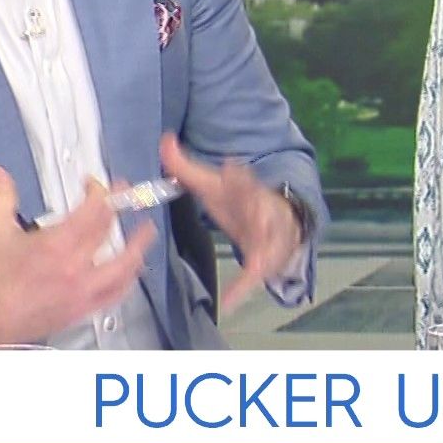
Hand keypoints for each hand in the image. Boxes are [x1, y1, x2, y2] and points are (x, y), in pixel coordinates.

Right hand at [0, 163, 156, 347]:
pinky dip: (128, 279)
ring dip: (139, 246)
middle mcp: (75, 269)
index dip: (101, 191)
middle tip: (125, 199)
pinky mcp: (83, 310)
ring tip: (146, 232)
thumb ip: (1, 194)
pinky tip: (131, 271)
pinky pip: (117, 294)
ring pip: (125, 267)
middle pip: (111, 232)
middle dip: (120, 209)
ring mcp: (83, 292)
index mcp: (57, 245)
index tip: (97, 185)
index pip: (94, 210)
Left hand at [159, 134, 303, 313]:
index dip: (237, 174)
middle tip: (254, 214)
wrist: (277, 222)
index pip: (242, 180)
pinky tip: (230, 302)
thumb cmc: (237, 203)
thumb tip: (164, 139)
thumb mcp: (211, 184)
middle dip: (258, 210)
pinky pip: (255, 275)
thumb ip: (184, 166)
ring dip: (264, 250)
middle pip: (261, 209)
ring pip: (268, 242)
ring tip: (258, 263)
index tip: (229, 167)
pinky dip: (243, 288)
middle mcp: (260, 210)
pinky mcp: (266, 258)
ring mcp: (267, 236)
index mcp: (244, 190)